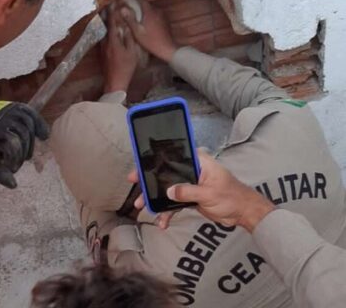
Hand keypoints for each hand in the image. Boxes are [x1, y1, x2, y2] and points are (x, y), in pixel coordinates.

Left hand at [0, 102, 48, 188]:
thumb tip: (13, 185)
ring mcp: (7, 110)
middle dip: (23, 152)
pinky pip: (31, 113)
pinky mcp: (13, 106)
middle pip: (23, 136)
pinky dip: (39, 123)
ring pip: (29, 124)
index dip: (14, 159)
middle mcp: (0, 117)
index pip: (13, 145)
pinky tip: (44, 135)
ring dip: (31, 142)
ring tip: (26, 153)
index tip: (11, 167)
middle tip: (18, 162)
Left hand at [102, 9, 137, 92]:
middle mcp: (105, 43)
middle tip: (108, 8)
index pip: (112, 24)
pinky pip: (103, 39)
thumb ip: (128, 38)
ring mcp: (102, 49)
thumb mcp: (131, 52)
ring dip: (105, 24)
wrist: (115, 82)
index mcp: (113, 41)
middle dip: (106, 17)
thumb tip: (126, 27)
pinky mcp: (102, 54)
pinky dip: (105, 33)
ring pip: (103, 33)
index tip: (113, 5)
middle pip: (104, 27)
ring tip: (107, 17)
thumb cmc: (125, 68)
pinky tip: (108, 33)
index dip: (113, 13)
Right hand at [120, 0, 176, 62]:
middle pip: (145, 3)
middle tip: (129, 7)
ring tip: (136, 14)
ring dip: (143, 9)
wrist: (167, 48)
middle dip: (137, 3)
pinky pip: (155, 13)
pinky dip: (149, 14)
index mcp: (149, 12)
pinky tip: (145, 21)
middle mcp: (156, 10)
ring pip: (150, 8)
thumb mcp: (137, 32)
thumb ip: (130, 19)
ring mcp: (162, 15)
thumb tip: (123, 9)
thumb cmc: (151, 41)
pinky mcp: (164, 20)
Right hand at [132, 150, 274, 231]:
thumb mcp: (209, 193)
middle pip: (165, 174)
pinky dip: (167, 212)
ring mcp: (190, 184)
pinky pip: (174, 203)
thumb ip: (188, 191)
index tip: (139, 171)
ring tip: (143, 209)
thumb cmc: (231, 197)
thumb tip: (168, 192)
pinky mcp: (190, 197)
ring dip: (155, 200)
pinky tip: (162, 223)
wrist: (243, 213)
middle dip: (150, 185)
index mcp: (197, 161)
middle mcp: (191, 170)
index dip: (153, 163)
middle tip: (137, 193)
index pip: (172, 158)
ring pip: (167, 189)